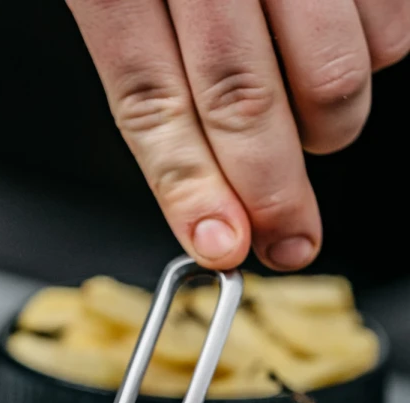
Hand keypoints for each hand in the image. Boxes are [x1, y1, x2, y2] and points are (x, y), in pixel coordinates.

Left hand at [68, 0, 409, 270]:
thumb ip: (149, 60)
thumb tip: (203, 189)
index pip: (152, 100)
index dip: (189, 188)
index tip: (220, 245)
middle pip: (242, 99)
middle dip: (270, 191)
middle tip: (288, 239)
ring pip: (334, 72)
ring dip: (329, 127)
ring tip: (313, 124)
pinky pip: (393, 24)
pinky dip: (376, 56)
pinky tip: (343, 39)